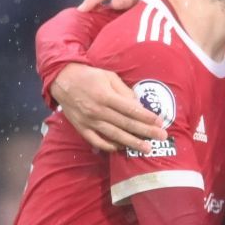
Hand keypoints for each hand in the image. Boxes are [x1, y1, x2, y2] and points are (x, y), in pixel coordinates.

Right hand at [51, 63, 167, 152]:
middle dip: (145, 131)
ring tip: (147, 148)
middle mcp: (98, 110)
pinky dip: (110, 146)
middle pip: (126, 124)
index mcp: (106, 95)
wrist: (62, 80)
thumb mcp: (108, 76)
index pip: (130, 109)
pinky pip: (97, 141)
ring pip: (114, 135)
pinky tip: (122, 148)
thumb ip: (124, 91)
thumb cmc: (89, 76)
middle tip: (161, 137)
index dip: (146, 116)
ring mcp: (89, 121)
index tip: (160, 122)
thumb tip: (139, 105)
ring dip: (132, 143)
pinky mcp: (81, 128)